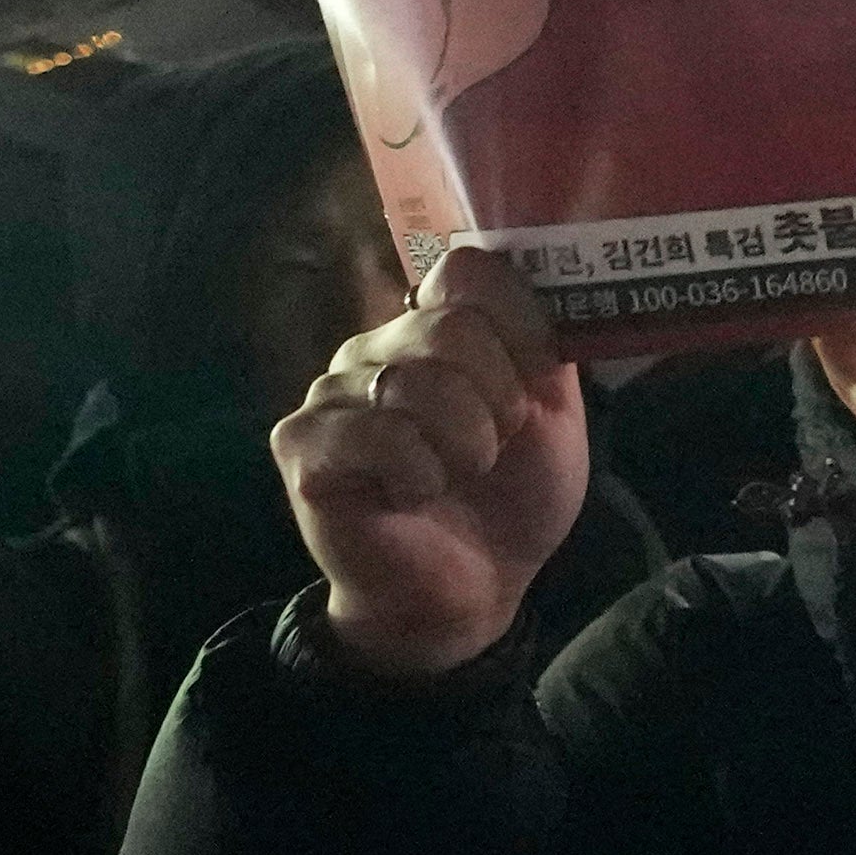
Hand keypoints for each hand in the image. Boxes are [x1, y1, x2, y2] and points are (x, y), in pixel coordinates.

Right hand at [276, 240, 588, 679]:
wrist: (472, 587)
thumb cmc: (509, 496)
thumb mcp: (554, 413)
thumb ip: (549, 346)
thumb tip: (553, 280)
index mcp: (434, 327)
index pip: (467, 267)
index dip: (520, 319)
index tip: (539, 376)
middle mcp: (375, 347)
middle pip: (451, 325)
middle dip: (501, 398)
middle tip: (495, 446)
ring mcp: (331, 392)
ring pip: (418, 382)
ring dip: (467, 445)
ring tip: (456, 475)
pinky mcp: (301, 443)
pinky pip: (380, 435)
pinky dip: (421, 476)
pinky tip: (411, 496)